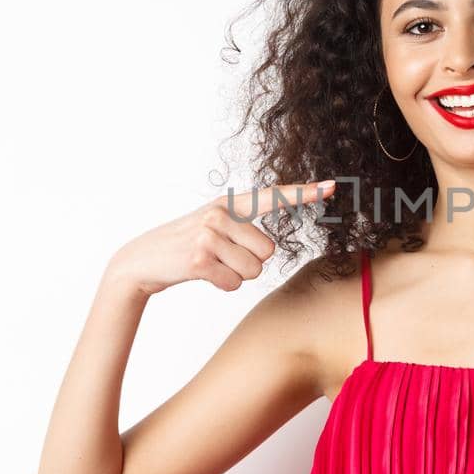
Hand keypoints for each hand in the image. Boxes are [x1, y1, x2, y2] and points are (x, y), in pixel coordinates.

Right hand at [106, 179, 335, 294]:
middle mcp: (220, 214)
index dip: (303, 193)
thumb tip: (270, 247)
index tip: (331, 187)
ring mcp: (208, 235)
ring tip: (211, 265)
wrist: (142, 261)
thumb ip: (241, 227)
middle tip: (221, 257)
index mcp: (228, 204)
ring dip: (235, 275)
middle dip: (250, 261)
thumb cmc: (185, 247)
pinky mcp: (199, 259)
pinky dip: (223, 285)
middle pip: (268, 250)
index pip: (272, 196)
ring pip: (253, 269)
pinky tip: (203, 275)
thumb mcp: (212, 226)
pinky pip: (234, 282)